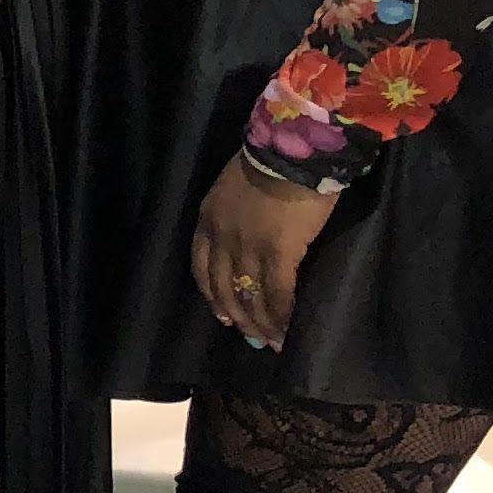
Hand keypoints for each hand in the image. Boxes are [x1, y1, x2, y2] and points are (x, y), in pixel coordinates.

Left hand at [192, 153, 338, 355]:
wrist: (291, 150)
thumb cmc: (270, 161)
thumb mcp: (233, 187)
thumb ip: (234, 213)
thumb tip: (252, 234)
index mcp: (208, 219)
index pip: (201, 266)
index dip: (212, 294)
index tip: (222, 314)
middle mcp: (222, 237)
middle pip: (222, 287)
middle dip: (237, 316)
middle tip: (250, 337)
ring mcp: (247, 247)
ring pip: (249, 295)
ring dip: (260, 323)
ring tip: (271, 342)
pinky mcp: (278, 253)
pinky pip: (276, 294)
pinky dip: (281, 315)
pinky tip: (287, 330)